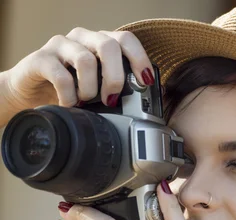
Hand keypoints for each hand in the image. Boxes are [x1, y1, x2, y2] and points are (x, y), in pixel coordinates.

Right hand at [2, 27, 153, 114]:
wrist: (29, 96)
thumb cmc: (68, 92)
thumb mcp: (98, 91)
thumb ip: (118, 89)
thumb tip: (147, 98)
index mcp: (99, 44)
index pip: (125, 40)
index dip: (139, 58)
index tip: (145, 82)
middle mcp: (82, 39)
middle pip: (108, 45)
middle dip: (115, 77)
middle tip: (110, 100)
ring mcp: (60, 46)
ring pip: (85, 60)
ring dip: (89, 89)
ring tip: (84, 103)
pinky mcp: (41, 59)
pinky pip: (61, 76)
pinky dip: (69, 96)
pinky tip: (68, 105)